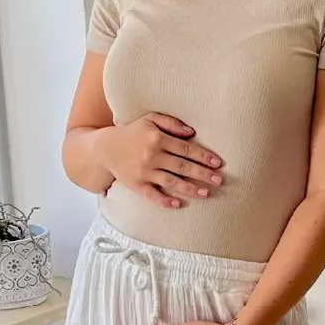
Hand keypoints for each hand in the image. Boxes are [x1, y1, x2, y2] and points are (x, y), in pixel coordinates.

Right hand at [97, 112, 224, 208]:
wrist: (104, 148)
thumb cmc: (132, 132)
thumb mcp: (150, 120)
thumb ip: (171, 123)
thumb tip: (193, 132)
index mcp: (157, 138)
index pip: (186, 149)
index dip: (204, 156)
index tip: (218, 163)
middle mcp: (152, 155)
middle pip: (183, 166)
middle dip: (203, 174)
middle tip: (219, 180)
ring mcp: (144, 172)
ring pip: (172, 182)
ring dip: (190, 189)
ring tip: (207, 193)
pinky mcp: (136, 185)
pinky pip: (152, 195)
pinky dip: (164, 200)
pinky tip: (178, 204)